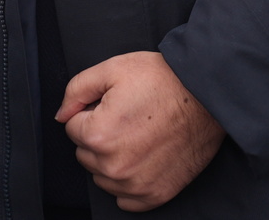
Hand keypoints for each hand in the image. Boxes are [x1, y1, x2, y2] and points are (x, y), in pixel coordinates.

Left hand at [57, 51, 224, 210]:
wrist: (207, 95)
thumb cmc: (164, 80)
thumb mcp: (113, 69)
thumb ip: (76, 90)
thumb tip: (62, 115)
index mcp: (99, 135)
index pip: (72, 128)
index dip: (92, 112)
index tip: (114, 105)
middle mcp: (115, 166)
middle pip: (85, 154)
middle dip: (99, 136)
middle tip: (128, 118)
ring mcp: (136, 184)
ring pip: (103, 176)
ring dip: (113, 159)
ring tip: (139, 135)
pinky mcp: (155, 194)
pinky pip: (125, 198)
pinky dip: (130, 182)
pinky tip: (144, 158)